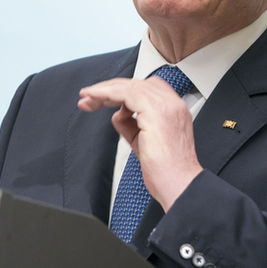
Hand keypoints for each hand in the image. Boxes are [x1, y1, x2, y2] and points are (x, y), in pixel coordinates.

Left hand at [78, 76, 202, 210]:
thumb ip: (131, 125)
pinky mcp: (155, 111)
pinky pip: (127, 93)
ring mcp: (166, 106)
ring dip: (105, 90)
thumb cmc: (167, 170)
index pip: (147, 88)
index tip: (103, 99)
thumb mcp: (143, 142)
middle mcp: (172, 104)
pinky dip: (107, 93)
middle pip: (137, 84)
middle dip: (110, 89)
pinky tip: (95, 98)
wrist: (179, 183)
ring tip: (87, 98)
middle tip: (89, 97)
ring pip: (131, 86)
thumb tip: (118, 115)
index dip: (122, 91)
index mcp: (174, 110)